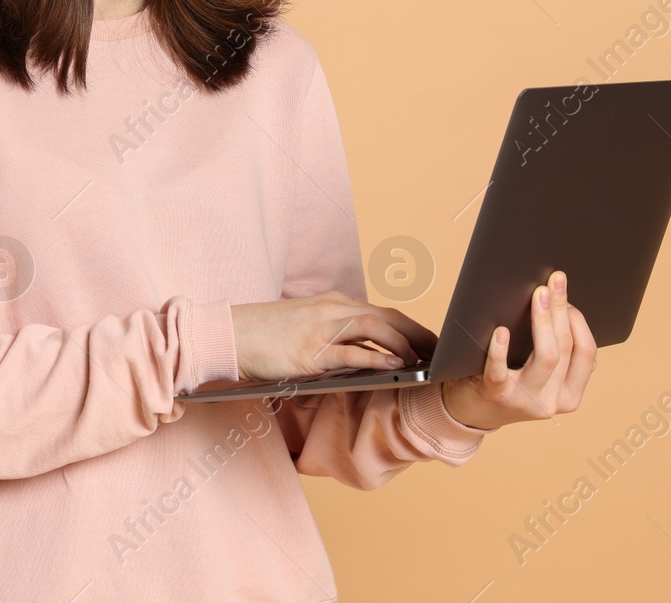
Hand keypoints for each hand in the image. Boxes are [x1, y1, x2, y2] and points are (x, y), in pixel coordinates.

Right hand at [230, 290, 436, 381]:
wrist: (229, 335)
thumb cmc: (267, 336)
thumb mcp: (307, 328)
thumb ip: (336, 336)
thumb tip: (368, 357)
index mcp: (332, 303)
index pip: (382, 311)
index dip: (411, 327)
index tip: (432, 342)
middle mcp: (331, 309)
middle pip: (386, 316)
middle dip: (418, 334)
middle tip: (441, 352)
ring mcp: (321, 328)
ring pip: (374, 328)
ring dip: (401, 344)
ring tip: (420, 361)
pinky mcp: (310, 350)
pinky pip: (350, 353)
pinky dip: (376, 359)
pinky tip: (394, 368)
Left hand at [441, 270, 597, 430]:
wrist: (472, 412)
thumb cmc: (510, 383)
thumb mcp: (543, 378)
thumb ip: (560, 357)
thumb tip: (570, 314)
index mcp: (569, 395)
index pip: (586, 354)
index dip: (579, 322)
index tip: (569, 297)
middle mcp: (551, 401)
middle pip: (565, 349)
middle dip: (561, 310)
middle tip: (554, 282)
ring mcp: (524, 400)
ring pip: (546, 357)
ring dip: (544, 321)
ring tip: (538, 295)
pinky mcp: (496, 395)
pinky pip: (500, 371)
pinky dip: (501, 349)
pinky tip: (501, 330)